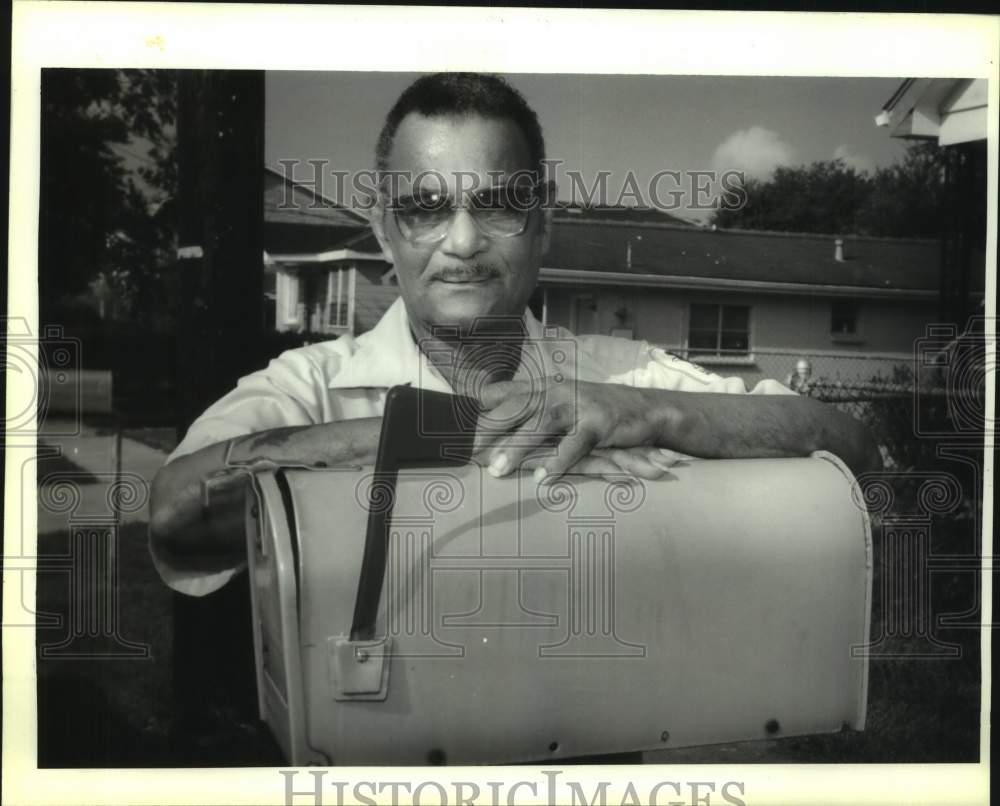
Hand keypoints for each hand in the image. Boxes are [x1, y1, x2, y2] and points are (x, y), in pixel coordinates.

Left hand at [474, 378, 678, 481]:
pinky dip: (558, 461)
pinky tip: (543, 478)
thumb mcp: (559, 405)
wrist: (643, 409)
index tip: (451, 425)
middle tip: (464, 453)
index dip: (477, 408)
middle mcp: (556, 392)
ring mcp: (578, 406)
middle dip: (488, 431)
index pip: (503, 394)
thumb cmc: (593, 411)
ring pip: (541, 424)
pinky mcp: (598, 423)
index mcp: (542, 388)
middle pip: (515, 409)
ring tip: (498, 472)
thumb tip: (489, 426)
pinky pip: (575, 444)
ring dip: (518, 448)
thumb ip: (528, 412)